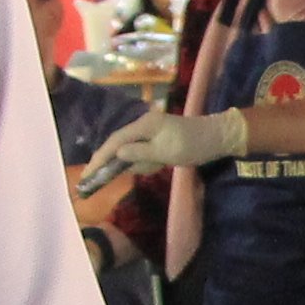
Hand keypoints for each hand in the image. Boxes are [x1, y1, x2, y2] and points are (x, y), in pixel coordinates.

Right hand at [85, 108, 243, 179]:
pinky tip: (146, 167)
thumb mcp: (165, 152)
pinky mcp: (157, 140)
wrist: (216, 137)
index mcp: (143, 125)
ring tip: (116, 175)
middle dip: (105, 162)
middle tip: (91, 179)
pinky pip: (141, 152)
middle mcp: (142, 126)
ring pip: (129, 150)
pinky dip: (140, 162)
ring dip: (125, 164)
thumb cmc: (192, 144)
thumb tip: (118, 154)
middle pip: (117, 144)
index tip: (88, 174)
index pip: (115, 142)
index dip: (100, 158)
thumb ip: (139, 153)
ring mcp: (149, 132)